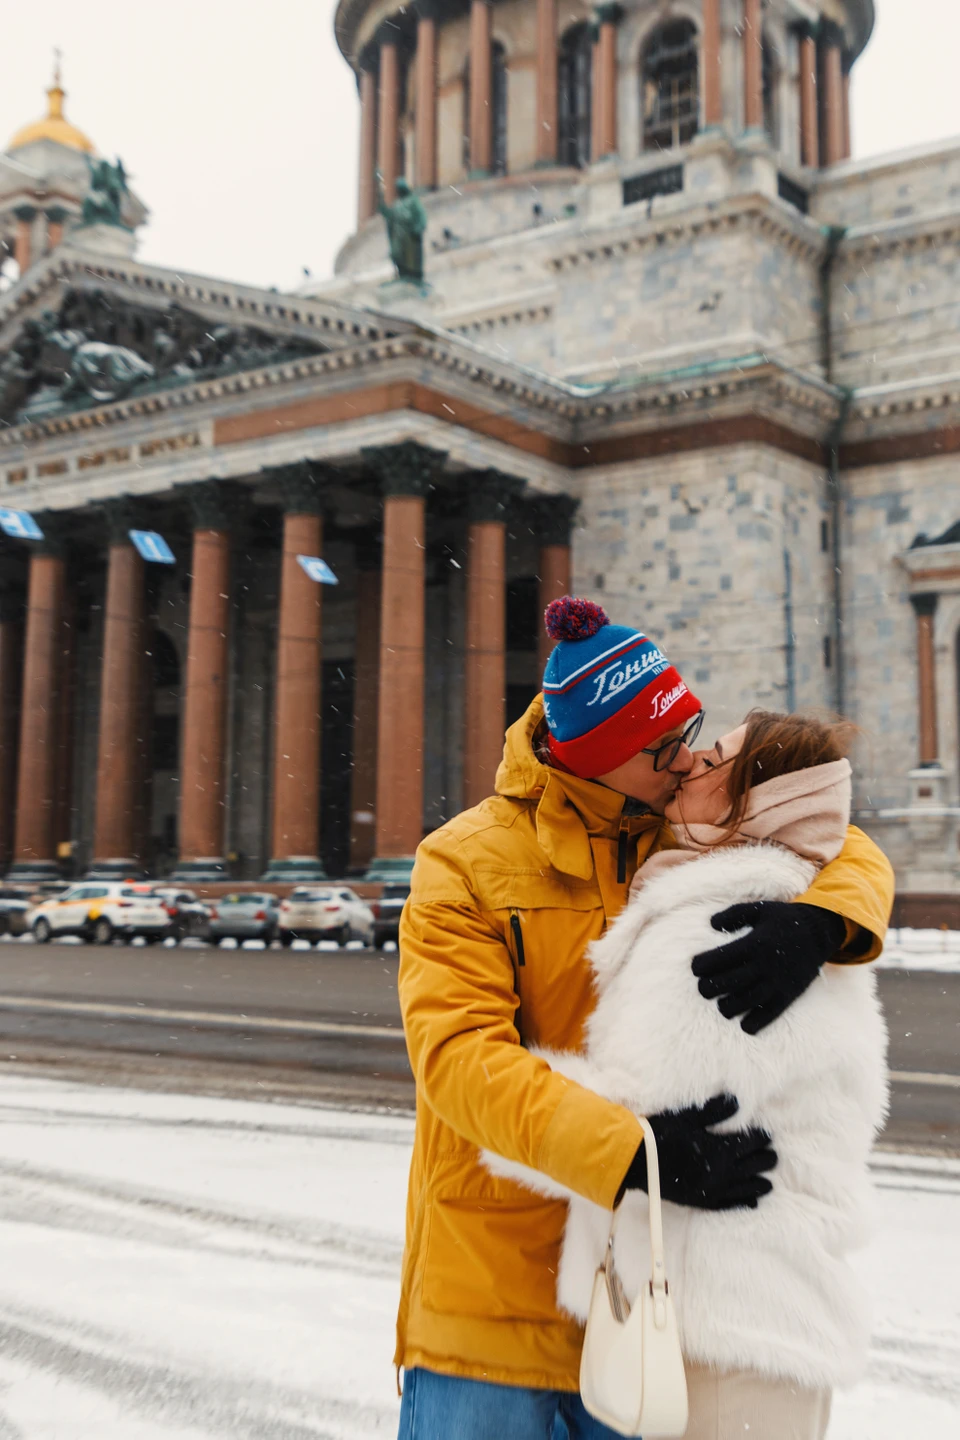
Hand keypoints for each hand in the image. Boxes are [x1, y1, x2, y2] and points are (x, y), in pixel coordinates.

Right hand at [621, 1094, 775, 1210]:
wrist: (638, 1162)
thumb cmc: (662, 1134)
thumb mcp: (688, 1117)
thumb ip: (714, 1111)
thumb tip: (737, 1101)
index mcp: (720, 1150)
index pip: (750, 1143)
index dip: (761, 1139)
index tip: (767, 1136)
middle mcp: (722, 1173)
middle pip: (753, 1166)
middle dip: (765, 1160)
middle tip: (772, 1156)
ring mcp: (714, 1190)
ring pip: (746, 1188)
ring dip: (760, 1183)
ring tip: (769, 1183)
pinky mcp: (703, 1202)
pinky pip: (730, 1205)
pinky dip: (744, 1203)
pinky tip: (752, 1203)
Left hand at [692, 901, 846, 1033]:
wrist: (819, 932)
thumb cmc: (784, 919)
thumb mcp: (760, 909)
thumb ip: (734, 914)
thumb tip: (712, 923)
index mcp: (755, 943)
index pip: (722, 958)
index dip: (703, 965)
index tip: (696, 968)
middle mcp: (765, 964)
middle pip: (730, 982)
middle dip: (709, 988)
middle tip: (703, 988)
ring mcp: (778, 981)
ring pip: (746, 1001)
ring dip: (727, 1007)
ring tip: (721, 1005)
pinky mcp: (789, 994)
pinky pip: (771, 1014)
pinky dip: (755, 1022)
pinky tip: (744, 1024)